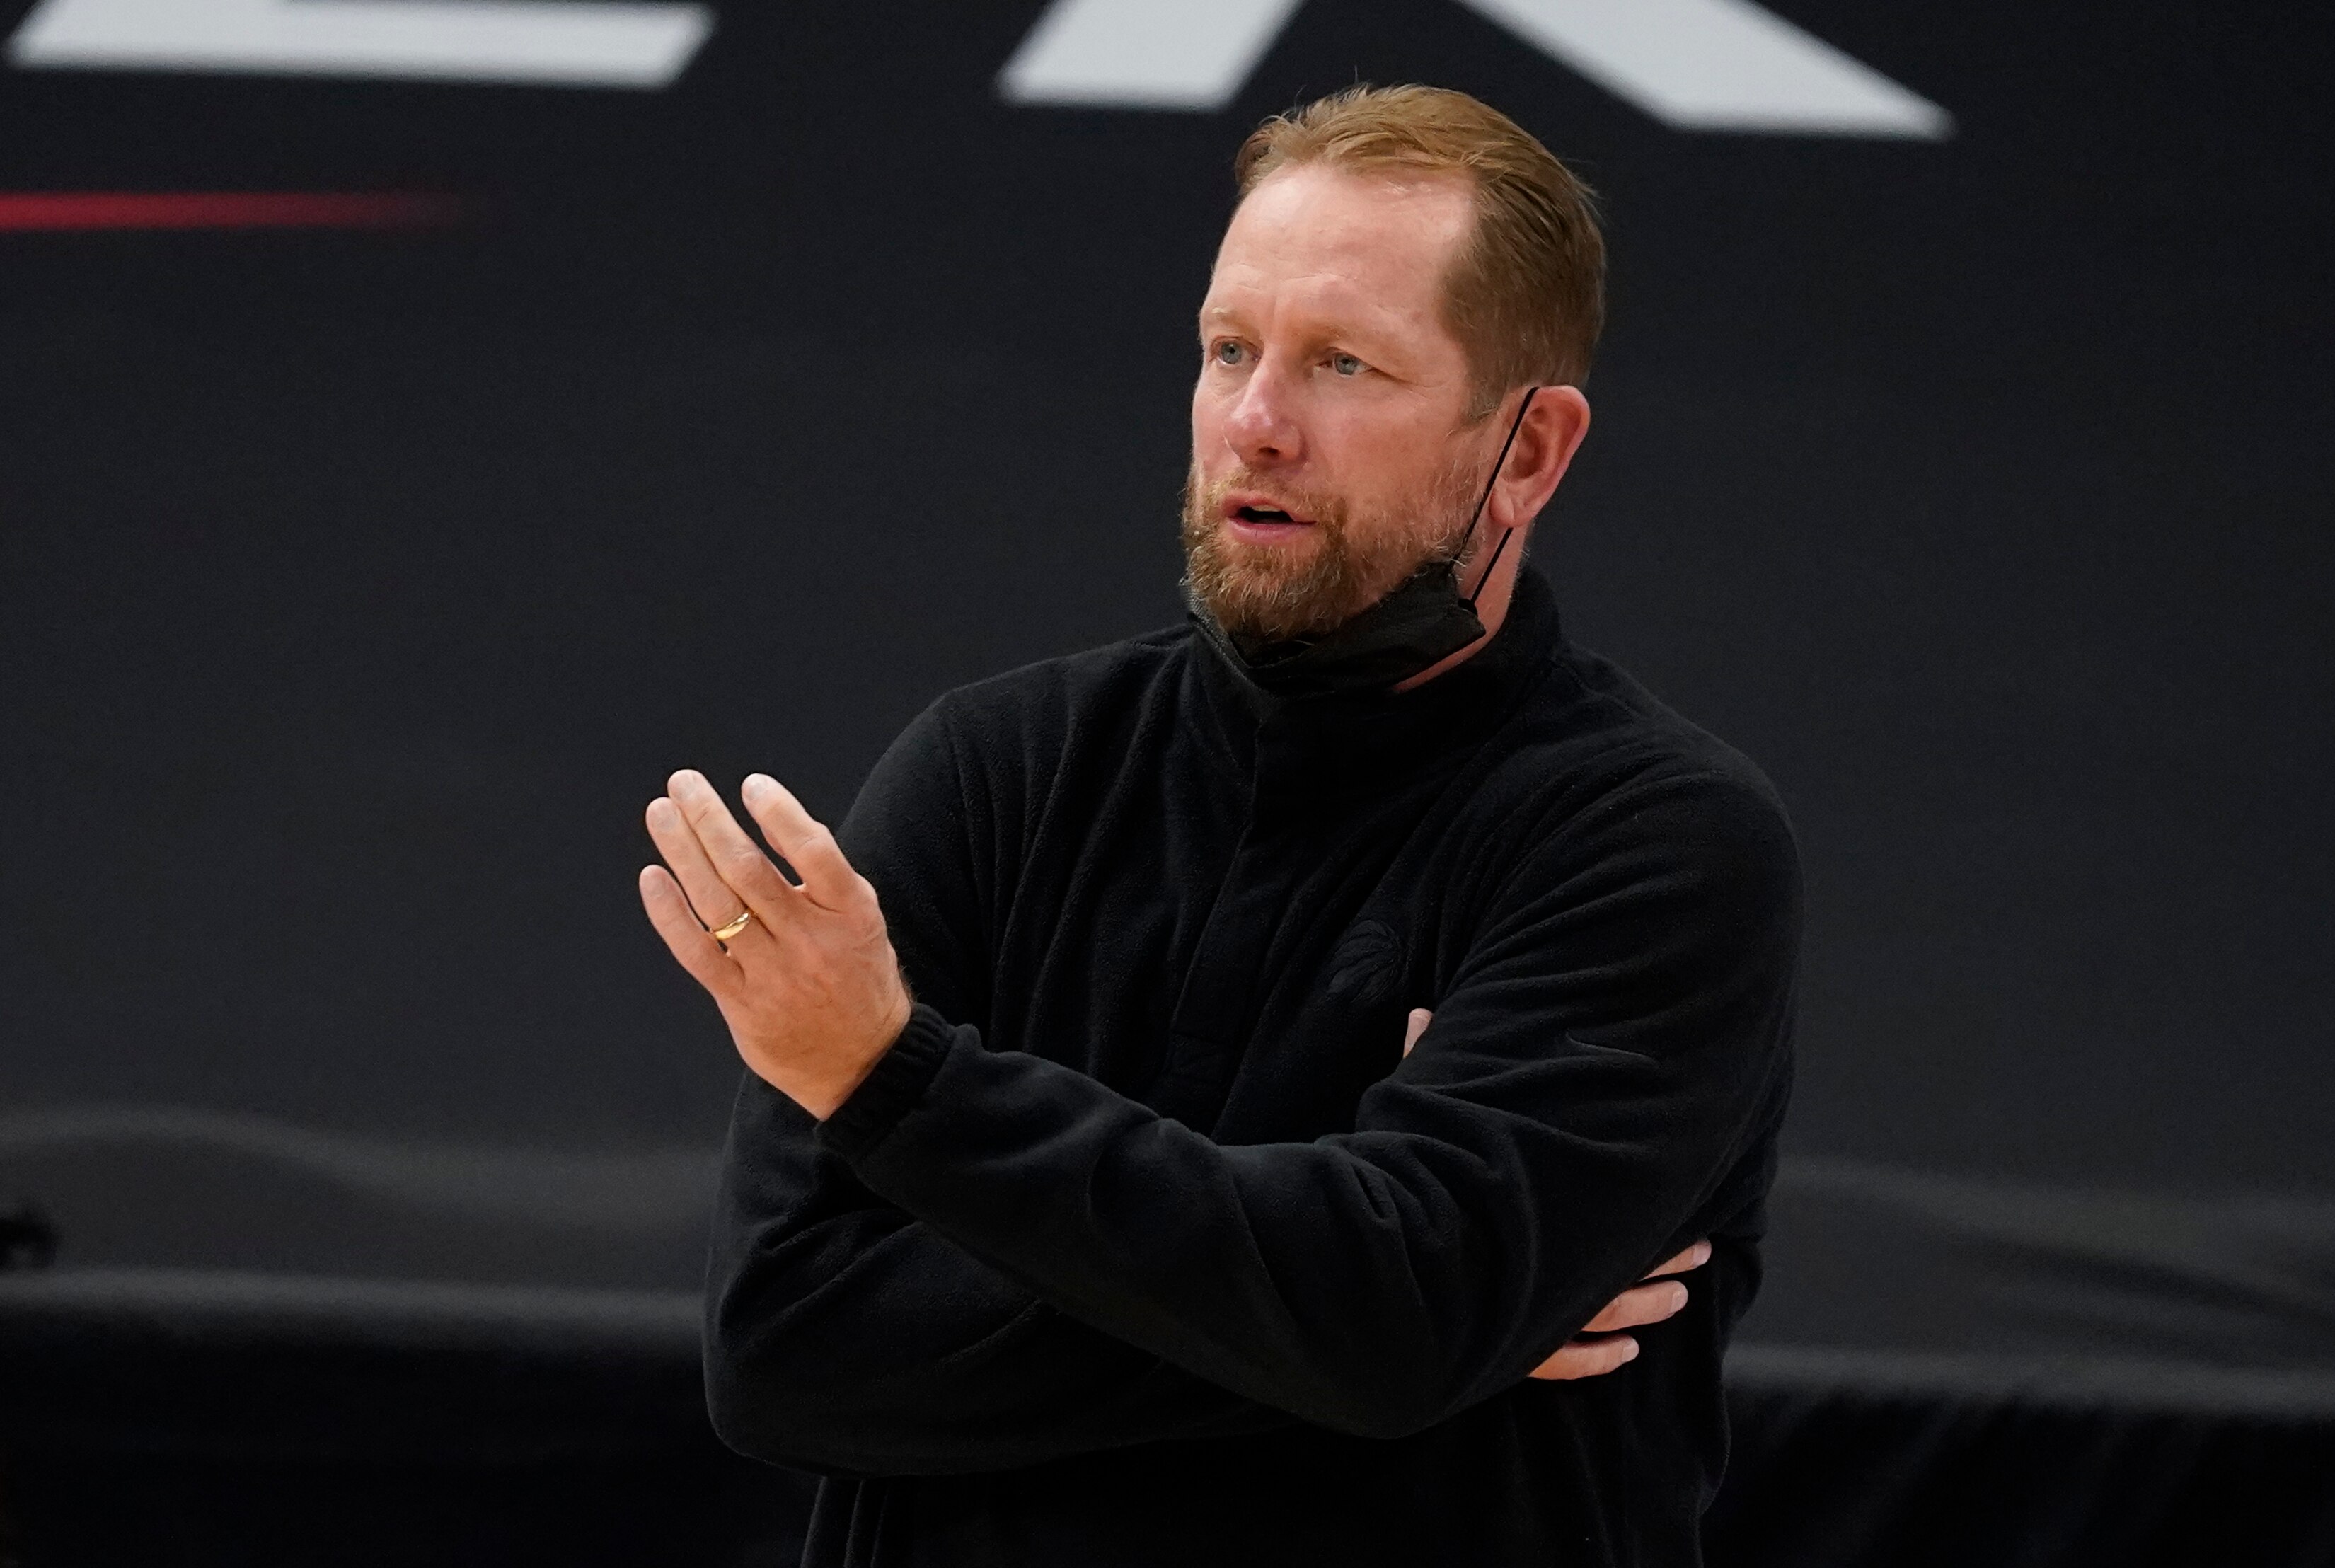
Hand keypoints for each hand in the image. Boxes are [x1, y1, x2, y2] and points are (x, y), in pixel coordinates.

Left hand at [638, 770, 912, 1120]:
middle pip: (750, 871)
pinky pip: (697, 953)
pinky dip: (671, 914)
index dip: (781, 813)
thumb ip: (823, 868)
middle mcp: (812, 943)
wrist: (861, 1063)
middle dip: (710, 819)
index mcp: (849, 915)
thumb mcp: (860, 917)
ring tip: (661, 813)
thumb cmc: (855, 974)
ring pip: (718, 904)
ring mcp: (774, 976)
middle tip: (683, 783)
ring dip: (683, 852)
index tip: (750, 784)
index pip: (815, 853)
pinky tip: (654, 877)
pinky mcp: (742, 1005)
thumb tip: (774, 812)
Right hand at [1401, 1009, 1710, 1380]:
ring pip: (1597, 1315)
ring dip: (1642, 1308)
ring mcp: (1516, 1316)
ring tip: (1678, 1300)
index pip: (1606, 1210)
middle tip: (1703, 1251)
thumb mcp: (1400, 1122)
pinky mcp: (1496, 1353)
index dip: (1654, 1211)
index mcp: (1523, 1208)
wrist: (1345, 1270)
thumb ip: (1421, 1065)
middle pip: (1614, 1265)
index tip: (1692, 1200)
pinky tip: (1623, 1353)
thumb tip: (1420, 1010)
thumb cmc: (1379, 1182)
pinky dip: (1594, 1359)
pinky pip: (1558, 1363)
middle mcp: (1528, 1264)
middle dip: (1662, 1259)